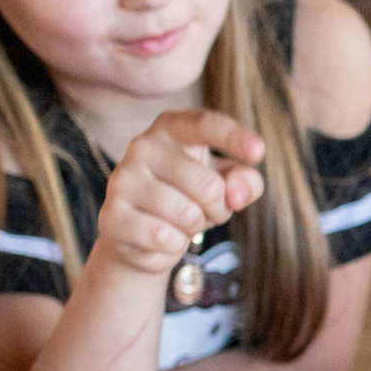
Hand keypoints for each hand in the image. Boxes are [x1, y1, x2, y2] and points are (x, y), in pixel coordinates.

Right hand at [92, 111, 266, 276]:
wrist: (141, 236)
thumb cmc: (190, 199)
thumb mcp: (227, 186)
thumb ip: (245, 182)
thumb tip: (236, 193)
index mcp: (171, 128)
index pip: (204, 124)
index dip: (233, 137)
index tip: (258, 152)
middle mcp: (142, 146)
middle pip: (208, 187)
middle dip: (218, 209)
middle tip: (204, 210)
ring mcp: (122, 179)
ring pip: (187, 215)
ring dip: (195, 228)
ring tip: (180, 221)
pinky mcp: (112, 215)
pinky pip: (164, 238)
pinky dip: (173, 246)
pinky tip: (161, 237)